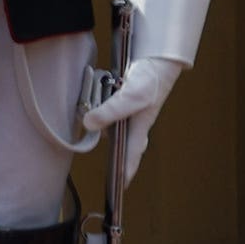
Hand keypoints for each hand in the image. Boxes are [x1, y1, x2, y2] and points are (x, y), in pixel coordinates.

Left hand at [83, 54, 183, 180]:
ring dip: (96, 120)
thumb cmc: (152, 79)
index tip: (121, 186)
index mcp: (140, 127)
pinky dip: (96, 105)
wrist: (158, 56)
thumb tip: (90, 124)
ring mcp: (127, 110)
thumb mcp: (131, 97)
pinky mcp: (121, 97)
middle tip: (93, 150)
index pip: (132, 156)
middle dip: (105, 145)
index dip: (126, 171)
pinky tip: (88, 102)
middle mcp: (133, 122)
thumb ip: (111, 111)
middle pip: (117, 140)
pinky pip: (105, 107)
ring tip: (86, 119)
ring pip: (107, 122)